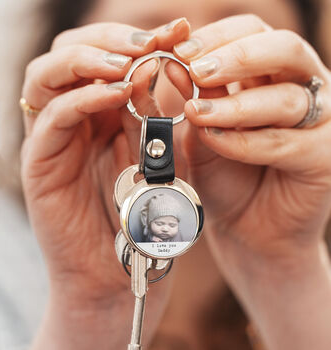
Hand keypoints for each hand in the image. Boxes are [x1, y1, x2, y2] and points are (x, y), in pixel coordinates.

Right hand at [20, 19, 189, 348]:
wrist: (121, 268)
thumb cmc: (148, 214)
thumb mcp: (165, 157)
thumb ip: (163, 117)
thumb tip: (173, 68)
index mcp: (103, 112)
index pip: (110, 56)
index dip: (141, 38)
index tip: (180, 31)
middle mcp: (74, 117)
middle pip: (74, 53)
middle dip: (113, 38)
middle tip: (153, 41)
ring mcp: (54, 137)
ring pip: (50, 74)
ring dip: (90, 57)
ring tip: (129, 60)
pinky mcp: (40, 162)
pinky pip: (53, 117)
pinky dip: (83, 97)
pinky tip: (117, 91)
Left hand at [166, 14, 330, 349]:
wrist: (244, 227)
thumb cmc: (222, 177)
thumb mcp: (200, 132)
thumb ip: (192, 99)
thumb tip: (171, 64)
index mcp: (271, 77)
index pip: (253, 33)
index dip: (217, 37)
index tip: (180, 49)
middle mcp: (302, 91)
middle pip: (282, 50)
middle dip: (235, 57)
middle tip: (195, 69)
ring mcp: (320, 122)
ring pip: (286, 97)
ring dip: (235, 105)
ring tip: (196, 113)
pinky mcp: (324, 156)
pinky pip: (285, 142)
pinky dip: (245, 141)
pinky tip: (215, 141)